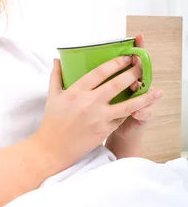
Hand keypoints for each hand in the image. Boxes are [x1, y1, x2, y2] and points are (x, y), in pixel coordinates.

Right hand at [32, 52, 159, 171]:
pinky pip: (121, 119)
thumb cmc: (52, 122)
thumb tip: (58, 60)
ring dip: (144, 96)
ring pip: (127, 104)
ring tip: (156, 90)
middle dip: (133, 73)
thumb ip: (56, 76)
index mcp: (76, 91)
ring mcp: (98, 117)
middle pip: (117, 84)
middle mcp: (89, 103)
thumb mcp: (52, 96)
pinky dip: (131, 112)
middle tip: (141, 66)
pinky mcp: (104, 130)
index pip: (100, 72)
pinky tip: (141, 107)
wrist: (53, 148)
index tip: (126, 58)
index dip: (116, 63)